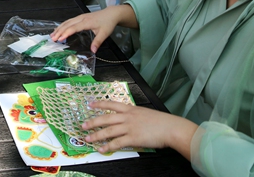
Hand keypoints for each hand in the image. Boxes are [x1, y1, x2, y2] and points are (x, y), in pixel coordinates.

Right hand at [51, 5, 132, 51]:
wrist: (111, 13)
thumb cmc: (107, 23)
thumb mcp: (104, 33)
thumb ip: (98, 42)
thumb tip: (93, 51)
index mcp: (86, 22)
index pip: (73, 28)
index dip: (66, 33)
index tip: (59, 39)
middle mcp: (81, 18)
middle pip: (67, 24)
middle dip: (59, 31)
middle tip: (52, 39)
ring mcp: (80, 17)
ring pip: (67, 22)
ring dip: (59, 28)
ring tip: (52, 35)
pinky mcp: (80, 17)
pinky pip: (69, 21)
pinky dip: (62, 25)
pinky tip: (59, 29)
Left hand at [81, 101, 197, 155]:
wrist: (170, 128)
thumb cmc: (161, 121)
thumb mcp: (145, 113)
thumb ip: (134, 115)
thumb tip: (128, 119)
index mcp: (130, 109)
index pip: (111, 104)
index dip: (99, 104)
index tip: (90, 104)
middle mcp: (127, 116)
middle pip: (105, 118)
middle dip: (92, 122)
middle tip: (83, 126)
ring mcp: (129, 127)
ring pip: (108, 131)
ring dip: (96, 135)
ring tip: (88, 138)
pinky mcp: (133, 138)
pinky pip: (117, 143)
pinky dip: (108, 146)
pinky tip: (102, 149)